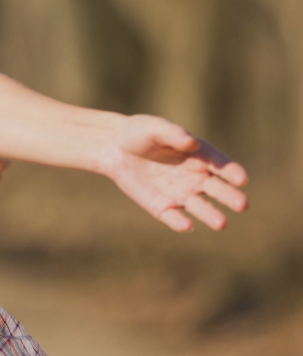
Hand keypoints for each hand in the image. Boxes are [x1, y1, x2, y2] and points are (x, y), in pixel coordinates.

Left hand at [96, 115, 248, 231]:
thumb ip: (174, 135)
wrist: (114, 147)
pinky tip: (186, 226)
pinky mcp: (162, 206)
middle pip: (217, 189)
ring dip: (210, 215)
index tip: (241, 179)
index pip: (222, 165)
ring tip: (221, 224)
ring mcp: (180, 194)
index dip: (232, 172)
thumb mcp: (155, 129)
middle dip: (230, 197)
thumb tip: (191, 142)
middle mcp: (196, 178)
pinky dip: (179, 222)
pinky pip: (173, 216)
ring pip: (200, 207)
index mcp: (202, 156)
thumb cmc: (140, 133)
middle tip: (242, 205)